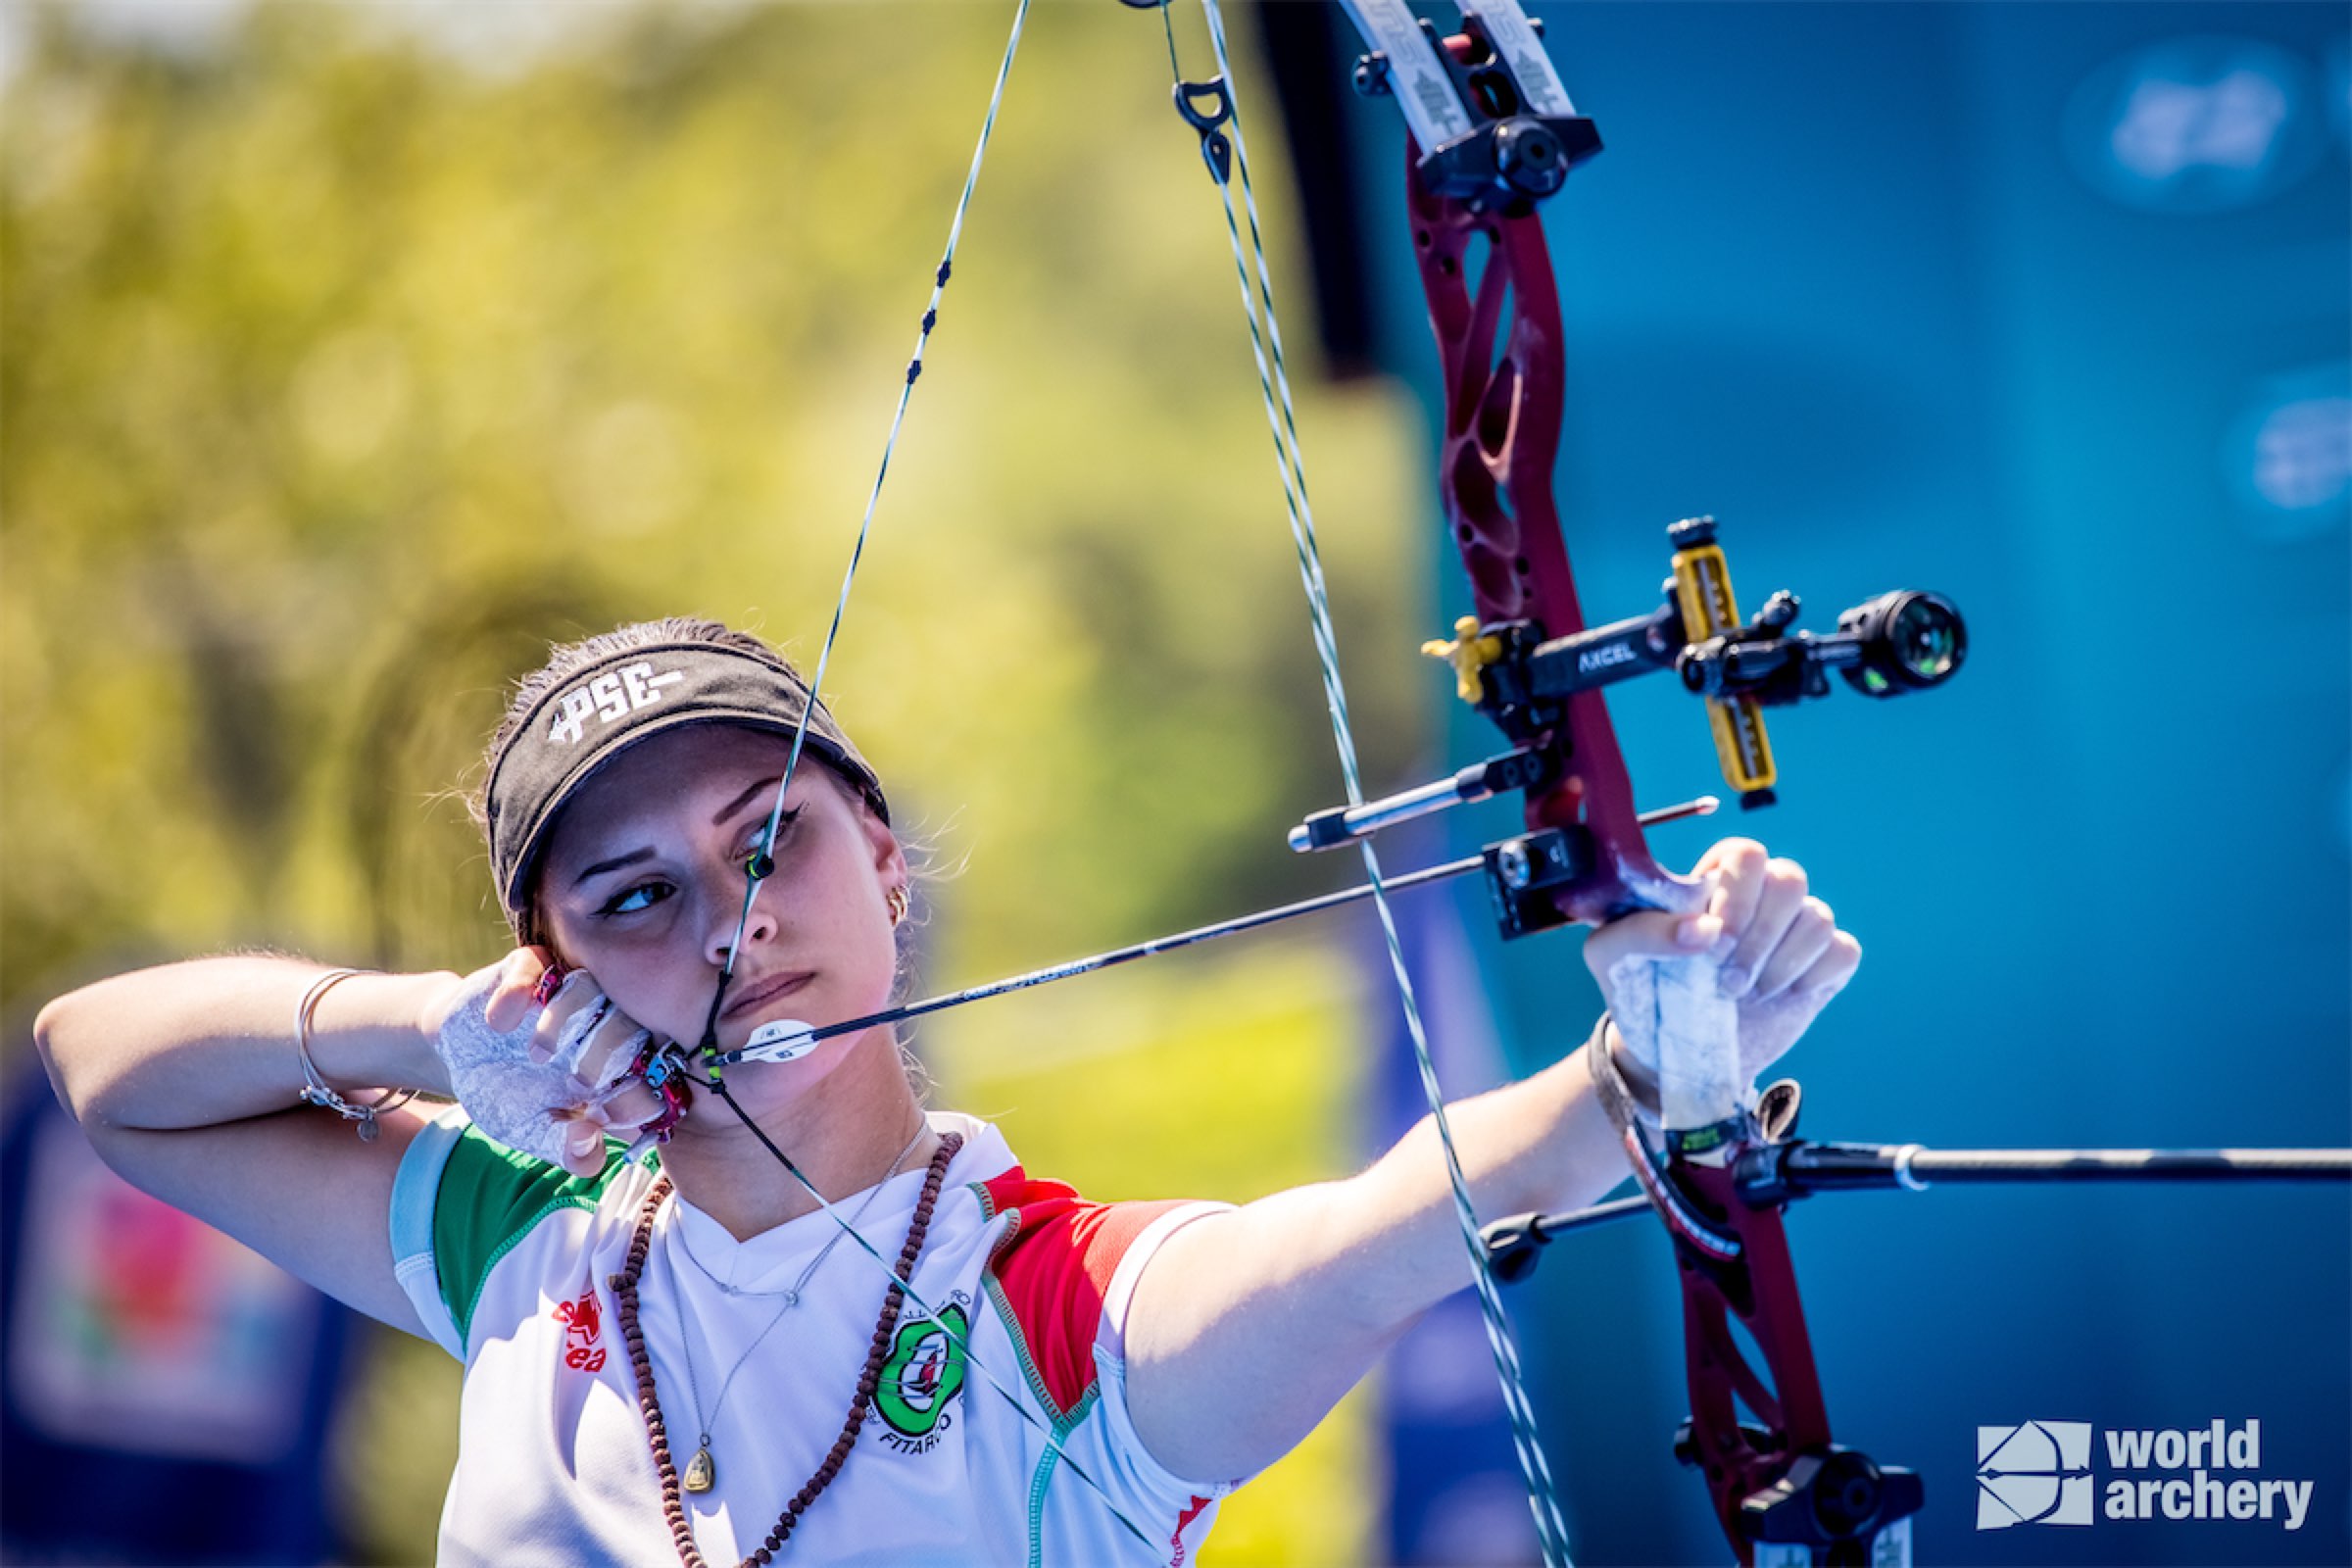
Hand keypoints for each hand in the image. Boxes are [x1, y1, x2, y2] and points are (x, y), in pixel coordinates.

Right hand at [424, 949, 667, 1176]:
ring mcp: (565, 994)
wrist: (462, 1061)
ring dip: (568, 1019)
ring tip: (537, 1054)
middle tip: (579, 1082)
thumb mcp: (534, 1132)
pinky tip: (499, 1021)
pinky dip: (518, 989)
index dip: (638, 1097)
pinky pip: (534, 966)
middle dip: (609, 1056)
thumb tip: (589, 1147)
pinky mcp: (528, 971)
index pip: (649, 1078)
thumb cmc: (511, 1098)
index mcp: (617, 1070)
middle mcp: (601, 1027)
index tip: (610, 1116)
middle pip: (629, 1028)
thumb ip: (566, 1148)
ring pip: (589, 989)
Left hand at [1582, 838, 1859, 1104]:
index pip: (1746, 854)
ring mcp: (1794, 929)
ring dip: (1781, 966)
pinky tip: (1778, 998)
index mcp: (1713, 877)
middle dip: (1760, 938)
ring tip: (1745, 995)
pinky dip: (1812, 978)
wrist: (1670, 1051)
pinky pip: (1843, 951)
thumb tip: (1702, 929)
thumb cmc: (1639, 988)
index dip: (1736, 897)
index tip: (1713, 943)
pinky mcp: (1822, 966)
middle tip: (1726, 982)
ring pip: (1819, 918)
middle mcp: (1759, 894)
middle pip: (1790, 880)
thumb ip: (1641, 931)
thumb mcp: (1610, 956)